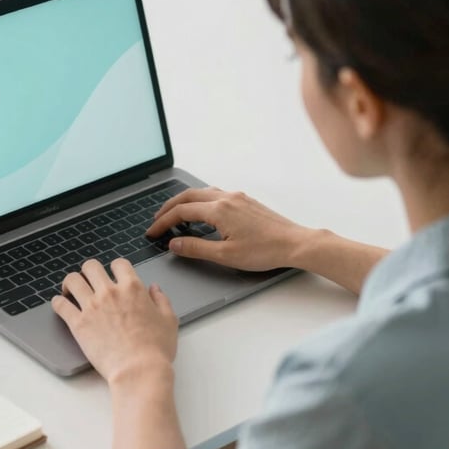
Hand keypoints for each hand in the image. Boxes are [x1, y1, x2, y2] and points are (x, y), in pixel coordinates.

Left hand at [52, 258, 177, 383]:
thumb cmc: (155, 350)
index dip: (116, 268)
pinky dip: (58, 302)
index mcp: (132, 288)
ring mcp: (92, 307)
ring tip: (71, 290)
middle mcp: (110, 292)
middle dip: (89, 271)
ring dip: (71, 283)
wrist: (138, 370)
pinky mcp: (78, 324)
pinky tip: (60, 304)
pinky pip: (60, 305)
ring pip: (72, 280)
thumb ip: (161, 300)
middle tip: (89, 281)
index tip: (113, 275)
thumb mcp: (169, 321)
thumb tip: (155, 289)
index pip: (119, 264)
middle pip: (91, 266)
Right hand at [146, 187, 309, 271]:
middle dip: (169, 207)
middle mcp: (226, 198)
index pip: (181, 212)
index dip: (163, 222)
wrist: (295, 243)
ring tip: (175, 215)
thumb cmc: (265, 250)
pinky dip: (200, 201)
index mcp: (218, 210)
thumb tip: (174, 244)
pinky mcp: (245, 201)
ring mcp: (237, 197)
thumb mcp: (225, 255)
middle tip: (157, 220)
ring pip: (202, 192)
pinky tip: (201, 212)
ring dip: (185, 202)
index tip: (153, 232)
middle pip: (188, 196)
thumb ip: (196, 248)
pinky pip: (215, 194)